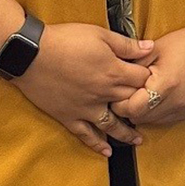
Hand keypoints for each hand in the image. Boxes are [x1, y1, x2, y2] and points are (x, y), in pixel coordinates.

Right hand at [11, 23, 158, 157]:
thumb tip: (150, 48)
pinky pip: (86, 134)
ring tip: (137, 140)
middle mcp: (104, 94)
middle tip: (152, 110)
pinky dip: (97, 144)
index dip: (151, 79)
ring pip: (112, 126)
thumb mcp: (99, 34)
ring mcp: (86, 108)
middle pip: (131, 103)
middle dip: (143, 105)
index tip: (154, 79)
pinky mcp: (69, 116)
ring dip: (127, 134)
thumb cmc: (65, 40)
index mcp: (114, 73)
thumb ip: (126, 45)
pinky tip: (107, 151)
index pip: (143, 81)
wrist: (30, 53)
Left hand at [120, 22, 184, 130]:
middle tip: (127, 92)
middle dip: (130, 108)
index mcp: (165, 85)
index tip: (116, 93)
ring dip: (144, 112)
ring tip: (143, 93)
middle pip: (140, 118)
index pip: (132, 109)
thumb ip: (131, 68)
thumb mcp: (153, 50)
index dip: (120, 102)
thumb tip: (114, 81)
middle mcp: (177, 102)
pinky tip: (158, 96)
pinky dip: (157, 112)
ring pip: (152, 122)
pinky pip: (166, 120)